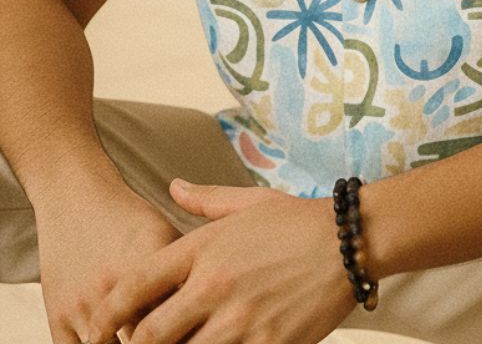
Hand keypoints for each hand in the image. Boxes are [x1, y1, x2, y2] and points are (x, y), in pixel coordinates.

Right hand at [35, 174, 180, 343]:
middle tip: (171, 334)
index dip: (188, 329)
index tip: (195, 328)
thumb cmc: (127, 217)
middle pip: (146, 340)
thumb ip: (188, 270)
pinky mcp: (58, 316)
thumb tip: (214, 303)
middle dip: (163, 340)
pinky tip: (114, 343)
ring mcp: (83, 304)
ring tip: (147, 339)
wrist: (74, 197)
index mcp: (147, 263)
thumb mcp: (164, 233)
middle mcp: (113, 285)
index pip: (176, 317)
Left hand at [87, 180, 355, 343]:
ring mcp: (240, 320)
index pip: (135, 286)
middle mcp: (213, 285)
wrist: (350, 241)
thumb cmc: (296, 221)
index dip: (108, 314)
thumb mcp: (247, 203)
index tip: (99, 329)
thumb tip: (173, 186)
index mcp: (202, 249)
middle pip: (149, 335)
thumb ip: (204, 199)